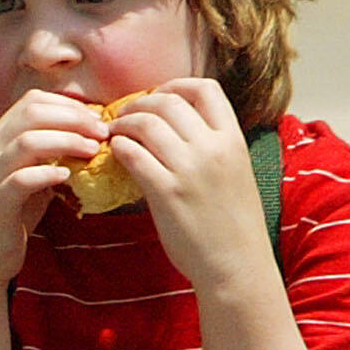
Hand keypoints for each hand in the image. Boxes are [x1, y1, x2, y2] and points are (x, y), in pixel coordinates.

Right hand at [0, 90, 102, 283]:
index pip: (31, 101)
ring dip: (67, 141)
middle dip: (74, 118)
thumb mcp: (28, 176)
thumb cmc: (9, 217)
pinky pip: (22, 180)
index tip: (96, 119)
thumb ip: (48, 154)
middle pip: (32, 113)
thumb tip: (90, 137)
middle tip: (102, 132)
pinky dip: (48, 174)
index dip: (68, 105)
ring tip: (92, 151)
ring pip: (28, 141)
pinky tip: (66, 176)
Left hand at [99, 79, 269, 290]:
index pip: (206, 88)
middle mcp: (213, 148)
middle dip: (139, 103)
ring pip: (146, 123)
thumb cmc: (234, 223)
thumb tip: (178, 128)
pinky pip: (132, 154)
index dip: (175, 85)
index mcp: (233, 139)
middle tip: (123, 116)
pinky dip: (118, 148)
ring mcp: (189, 169)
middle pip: (168, 101)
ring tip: (113, 134)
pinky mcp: (165, 192)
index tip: (158, 96)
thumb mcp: (235, 172)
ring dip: (123, 124)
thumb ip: (213, 146)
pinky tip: (114, 154)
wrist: (236, 264)